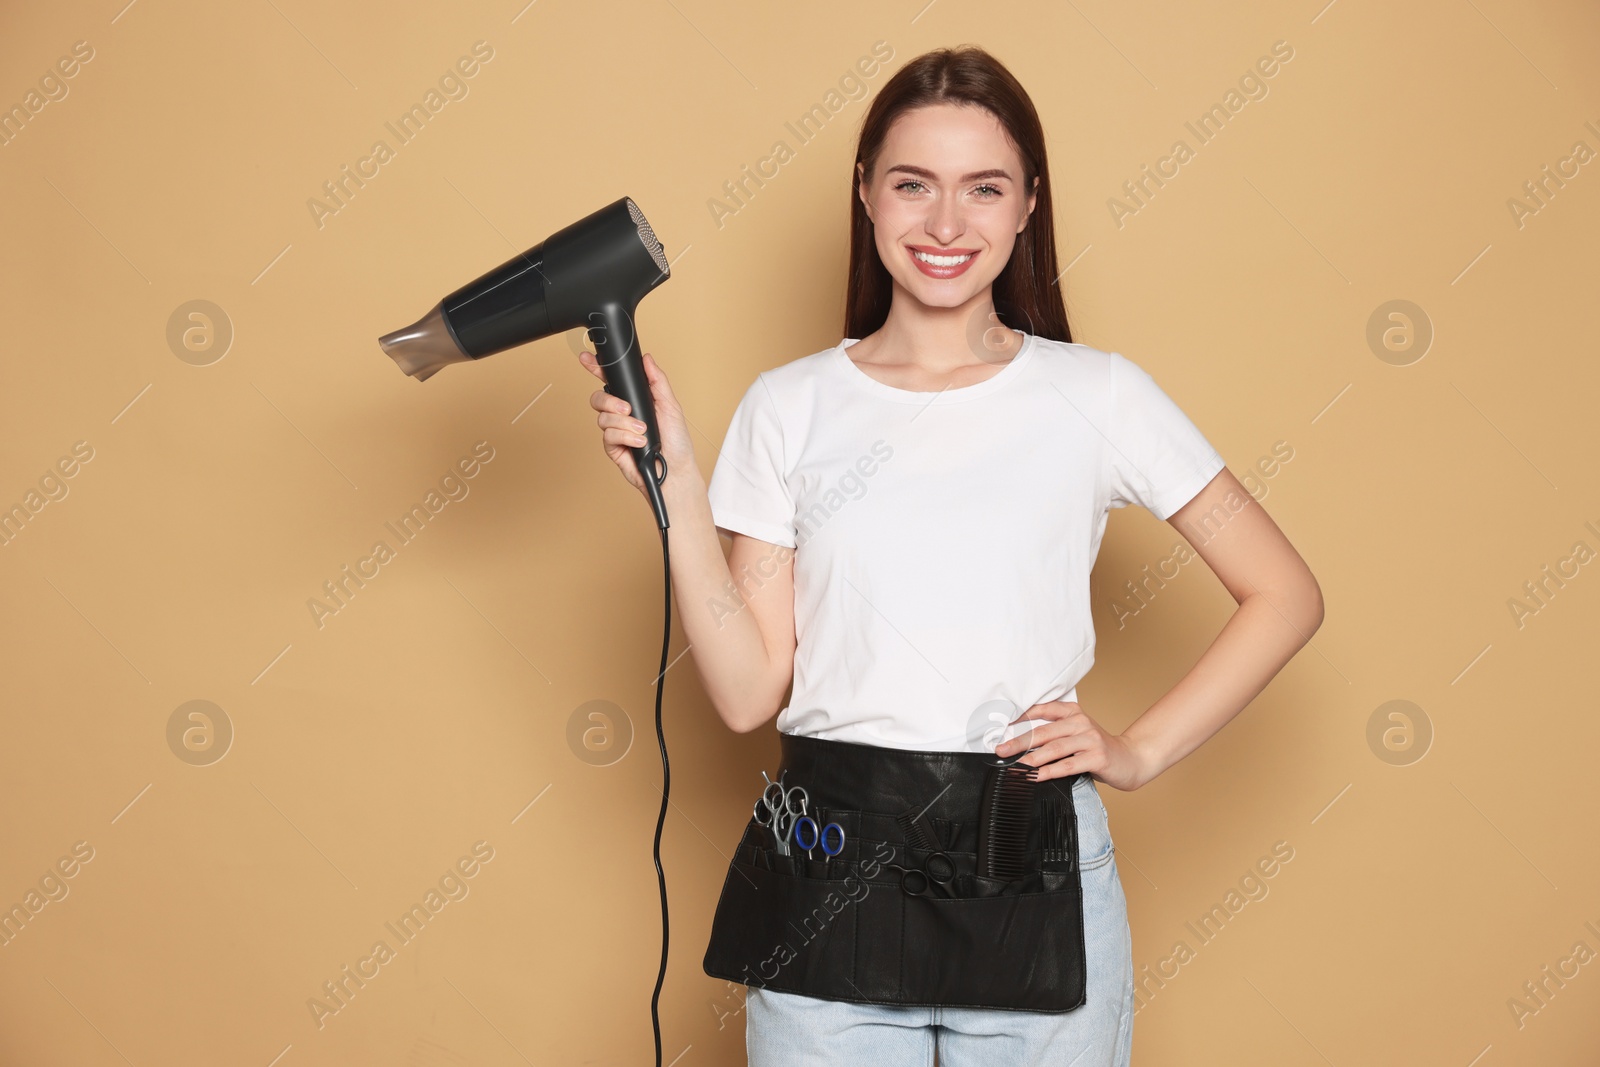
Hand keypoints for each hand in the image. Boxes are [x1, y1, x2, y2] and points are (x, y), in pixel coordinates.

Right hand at [579, 349, 695, 498]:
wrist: (675, 471)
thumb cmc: (676, 442)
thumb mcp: (671, 406)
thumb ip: (657, 381)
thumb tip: (647, 359)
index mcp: (635, 401)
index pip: (612, 382)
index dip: (597, 369)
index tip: (587, 359)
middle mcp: (622, 414)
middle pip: (599, 398)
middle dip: (610, 401)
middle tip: (627, 409)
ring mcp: (616, 431)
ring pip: (603, 417)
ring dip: (624, 423)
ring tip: (642, 430)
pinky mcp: (613, 448)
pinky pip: (608, 435)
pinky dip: (625, 437)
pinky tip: (639, 442)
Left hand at [993, 700, 1151, 790]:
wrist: (1131, 759)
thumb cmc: (1097, 749)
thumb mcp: (1076, 734)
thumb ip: (1055, 734)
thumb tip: (1020, 745)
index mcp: (1073, 712)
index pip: (1042, 710)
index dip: (1021, 718)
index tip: (1002, 727)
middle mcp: (1081, 722)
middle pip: (1044, 731)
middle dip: (1019, 742)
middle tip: (1002, 750)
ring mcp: (1090, 739)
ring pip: (1054, 748)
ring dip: (1032, 758)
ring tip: (1015, 766)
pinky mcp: (1097, 757)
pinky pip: (1068, 765)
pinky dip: (1050, 771)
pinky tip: (1036, 776)